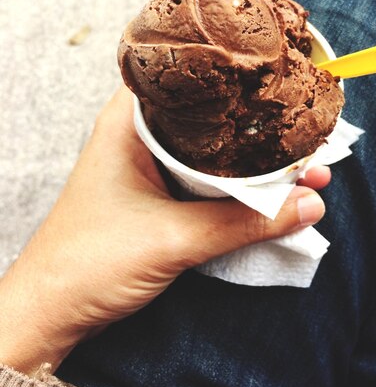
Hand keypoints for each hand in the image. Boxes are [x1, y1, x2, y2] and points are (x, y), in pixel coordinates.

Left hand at [0, 87, 329, 374]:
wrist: (53, 311)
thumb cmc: (93, 261)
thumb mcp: (175, 238)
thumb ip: (244, 222)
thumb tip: (309, 204)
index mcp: (130, 123)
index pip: (190, 77)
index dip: (236, 75)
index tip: (281, 76)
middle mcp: (141, 135)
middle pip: (212, 118)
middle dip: (260, 129)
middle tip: (310, 134)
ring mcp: (150, 166)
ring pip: (214, 152)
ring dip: (255, 163)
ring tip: (307, 168)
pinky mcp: (159, 195)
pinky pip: (208, 181)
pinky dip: (239, 186)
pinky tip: (273, 194)